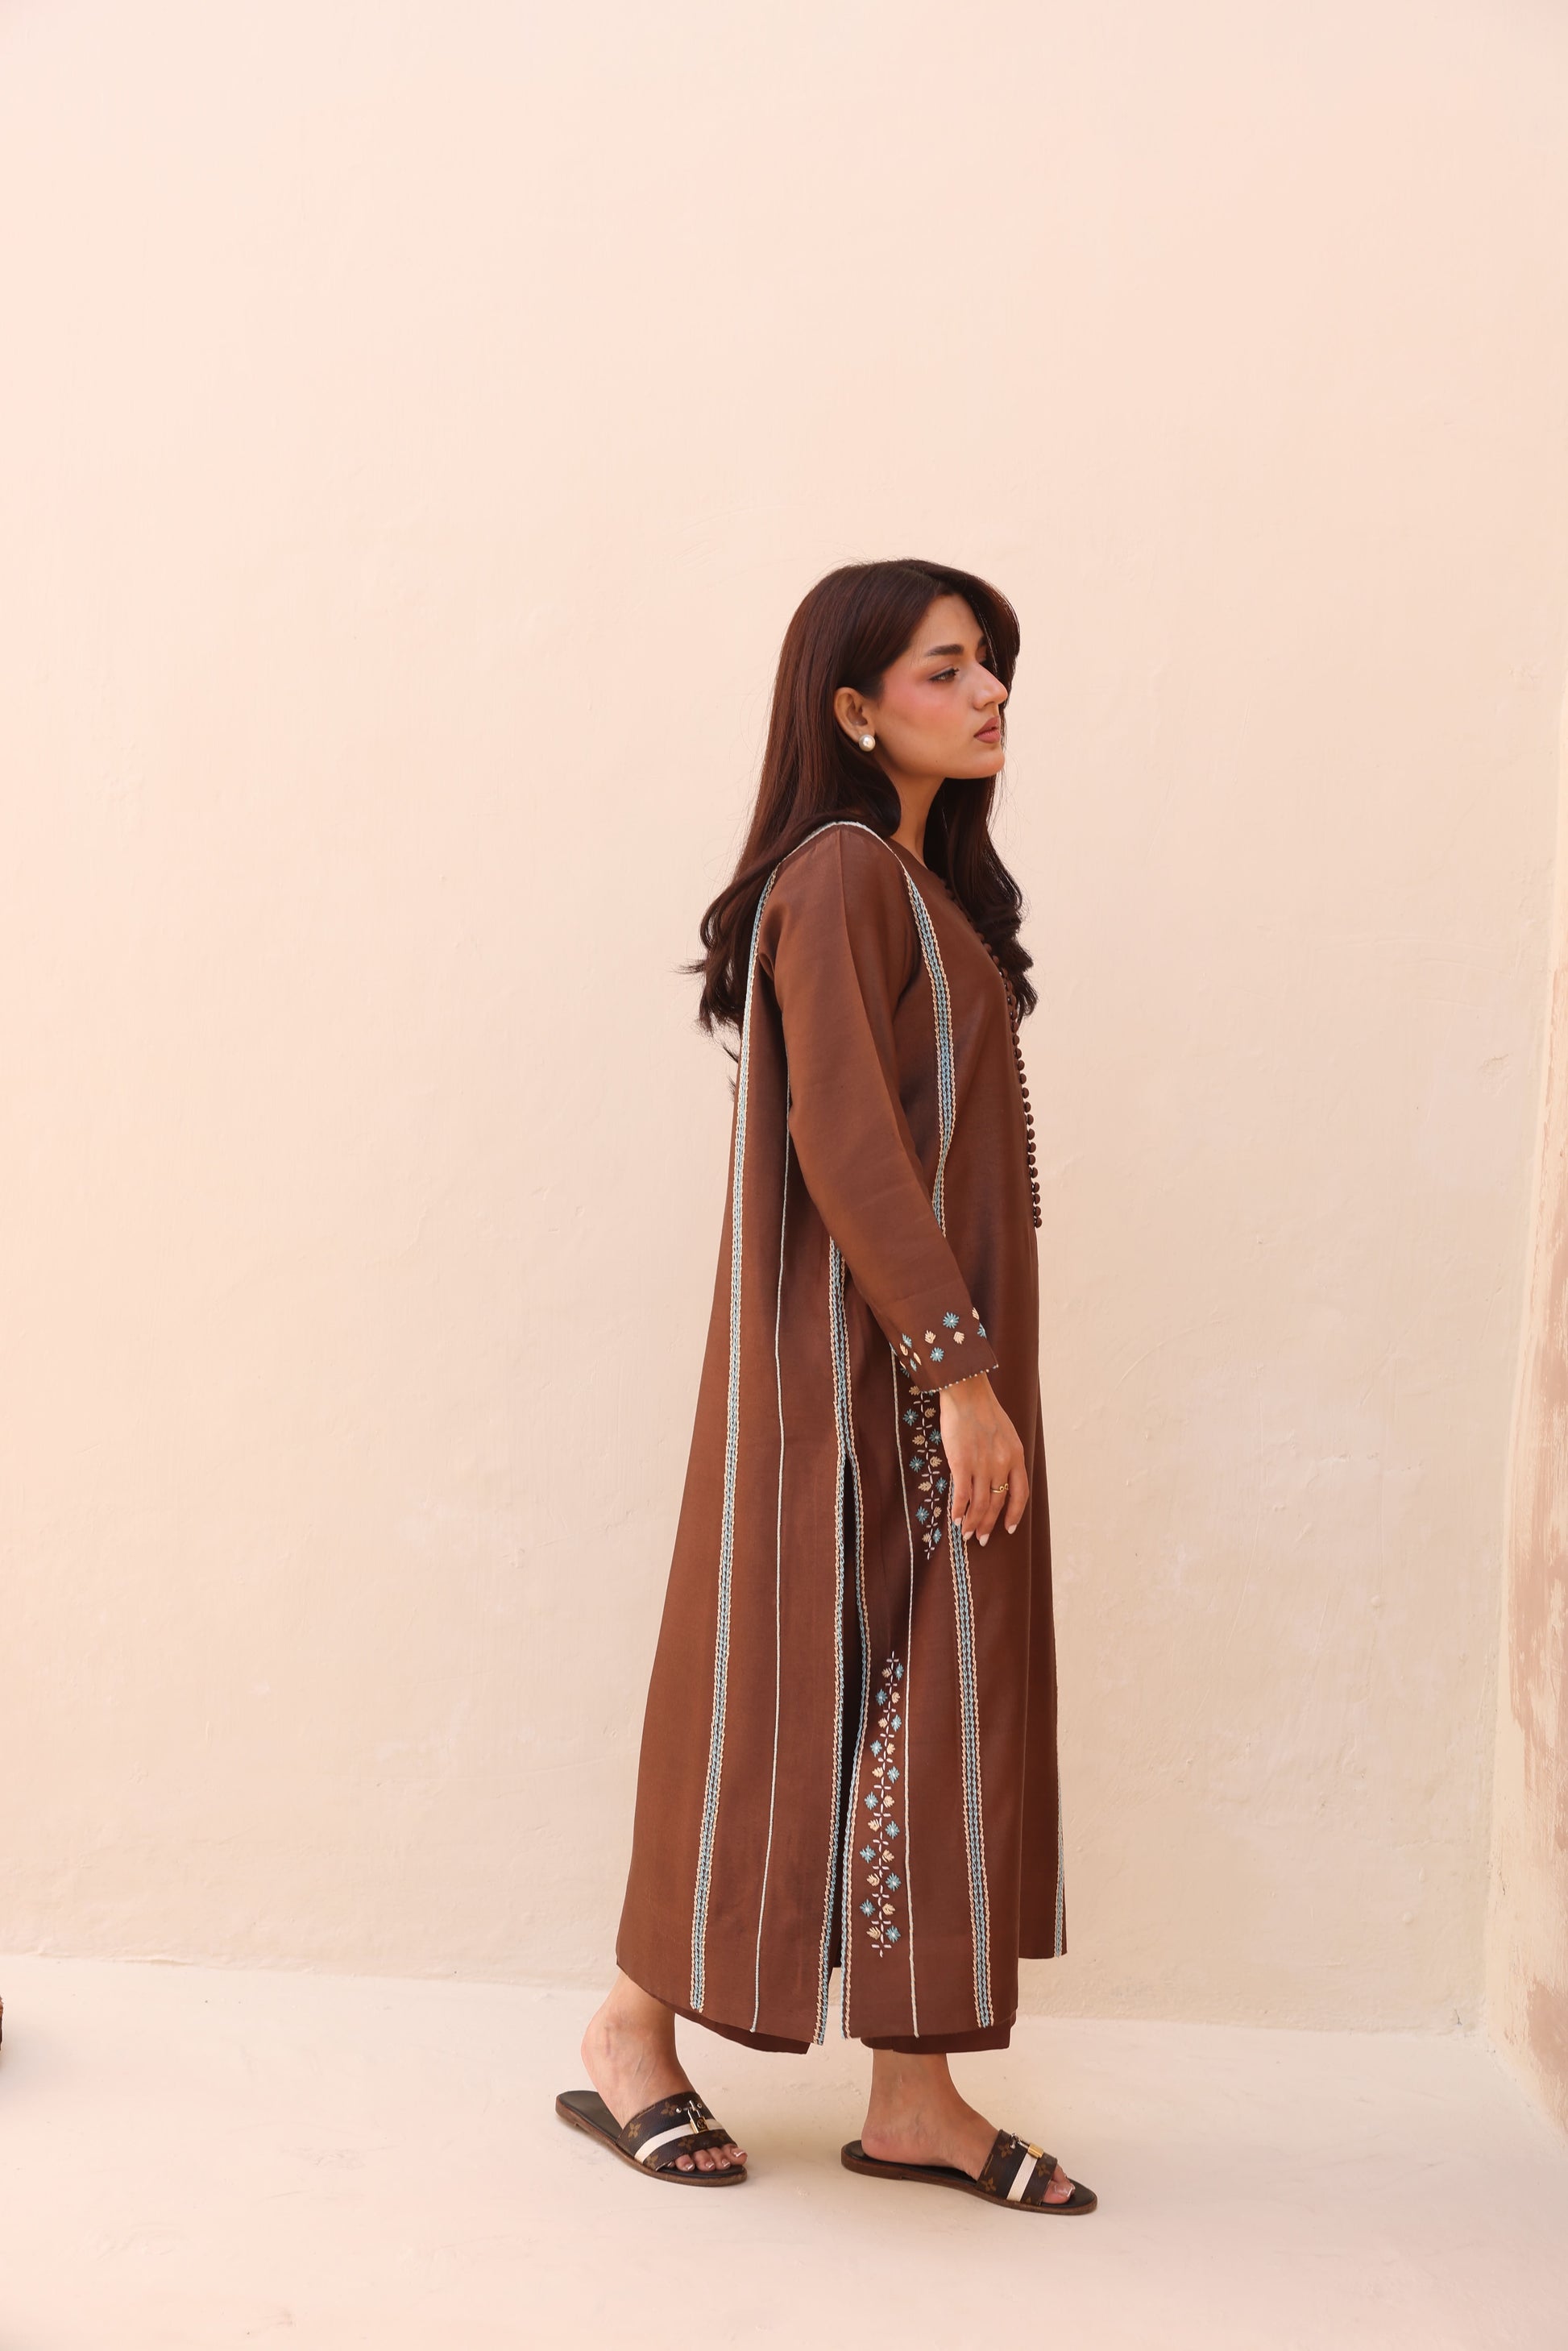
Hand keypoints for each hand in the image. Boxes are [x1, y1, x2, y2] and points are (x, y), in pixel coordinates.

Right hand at [938, 1372, 1028, 1547]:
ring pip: (981, 1503)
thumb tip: (998, 1475)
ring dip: (973, 1522)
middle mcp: (1002, 1464)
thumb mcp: (1005, 1433)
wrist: (967, 1393)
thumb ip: (1004, 1454)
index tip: (1008, 1528)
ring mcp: (982, 1464)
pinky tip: (955, 1519)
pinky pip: (963, 1494)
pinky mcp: (962, 1462)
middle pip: (998, 1503)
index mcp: (1016, 1456)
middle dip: (989, 1524)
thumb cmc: (983, 1409)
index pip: (1020, 1493)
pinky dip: (959, 1510)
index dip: (1014, 1514)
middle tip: (981, 1539)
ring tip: (967, 1534)